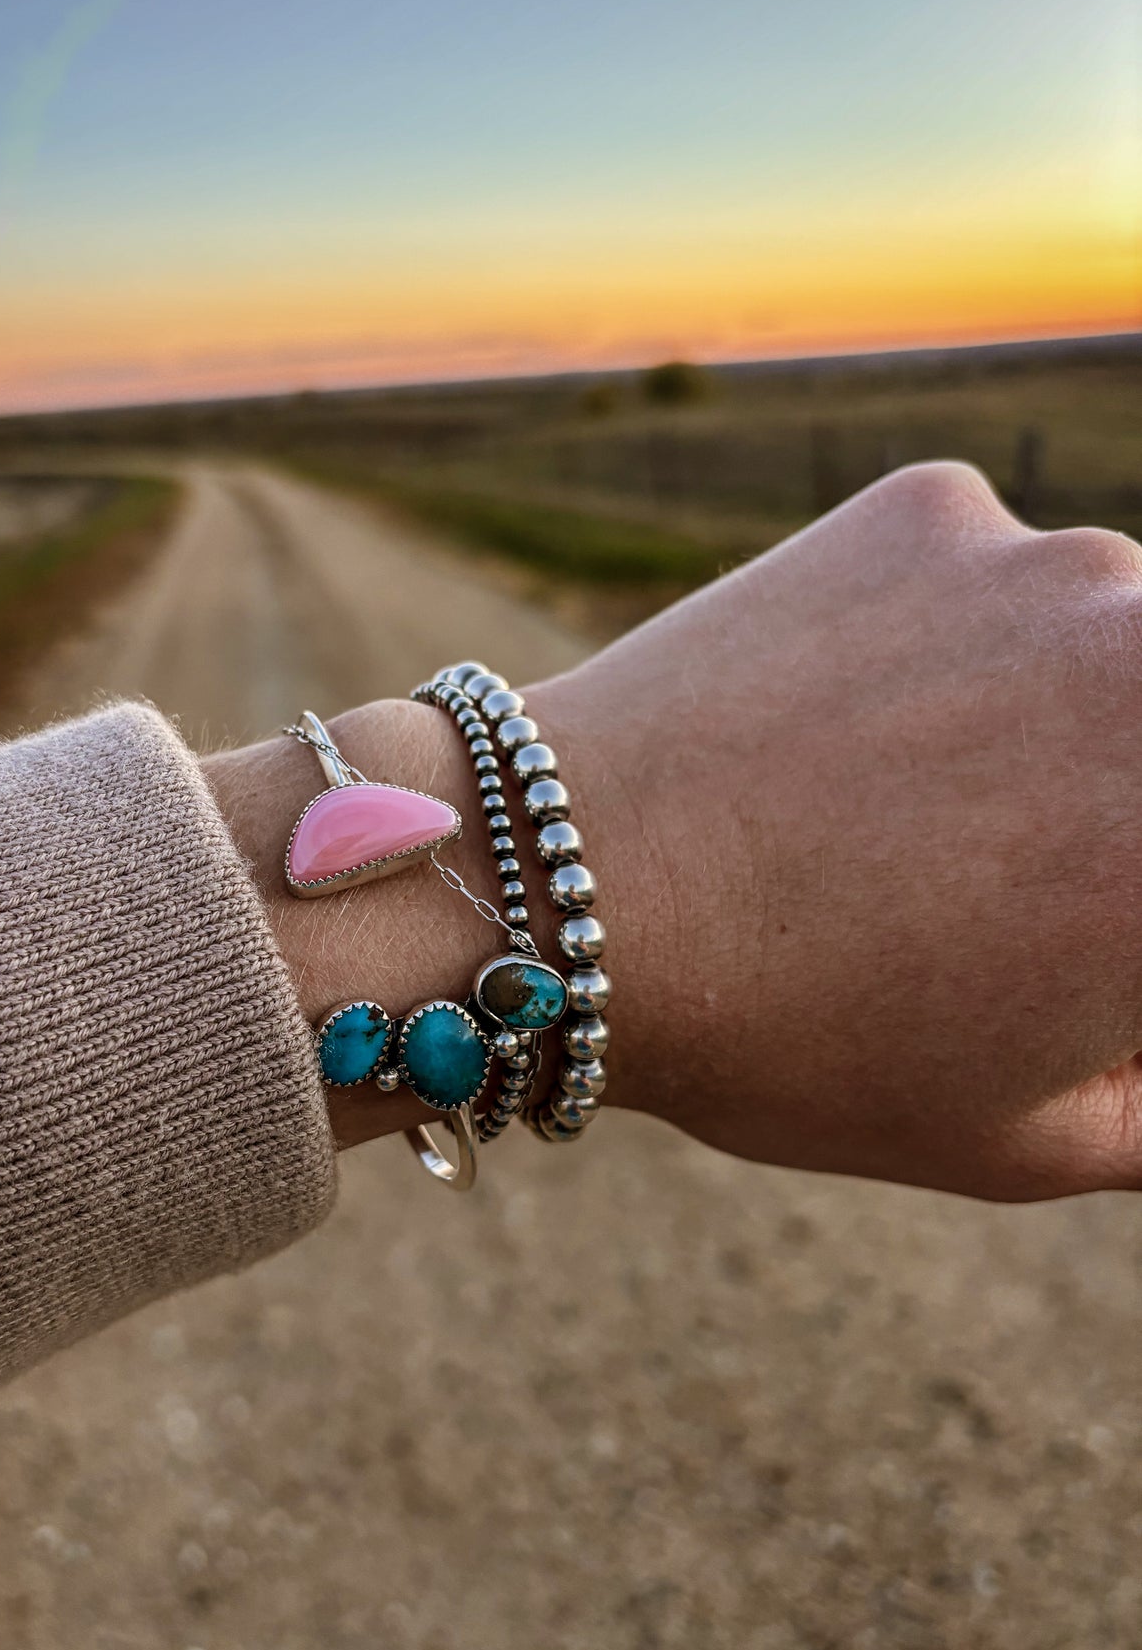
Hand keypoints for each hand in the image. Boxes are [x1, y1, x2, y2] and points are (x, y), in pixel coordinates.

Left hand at [532, 461, 1141, 1199]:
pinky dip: (942, 641)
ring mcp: (1054, 567)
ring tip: (894, 809)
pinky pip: (983, 580)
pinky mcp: (935, 509)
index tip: (1046, 931)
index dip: (1107, 916)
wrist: (561, 890)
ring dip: (1046, 716)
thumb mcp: (1033, 1140)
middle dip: (1104, 813)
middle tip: (987, 877)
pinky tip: (838, 722)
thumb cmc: (799, 1041)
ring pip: (1096, 647)